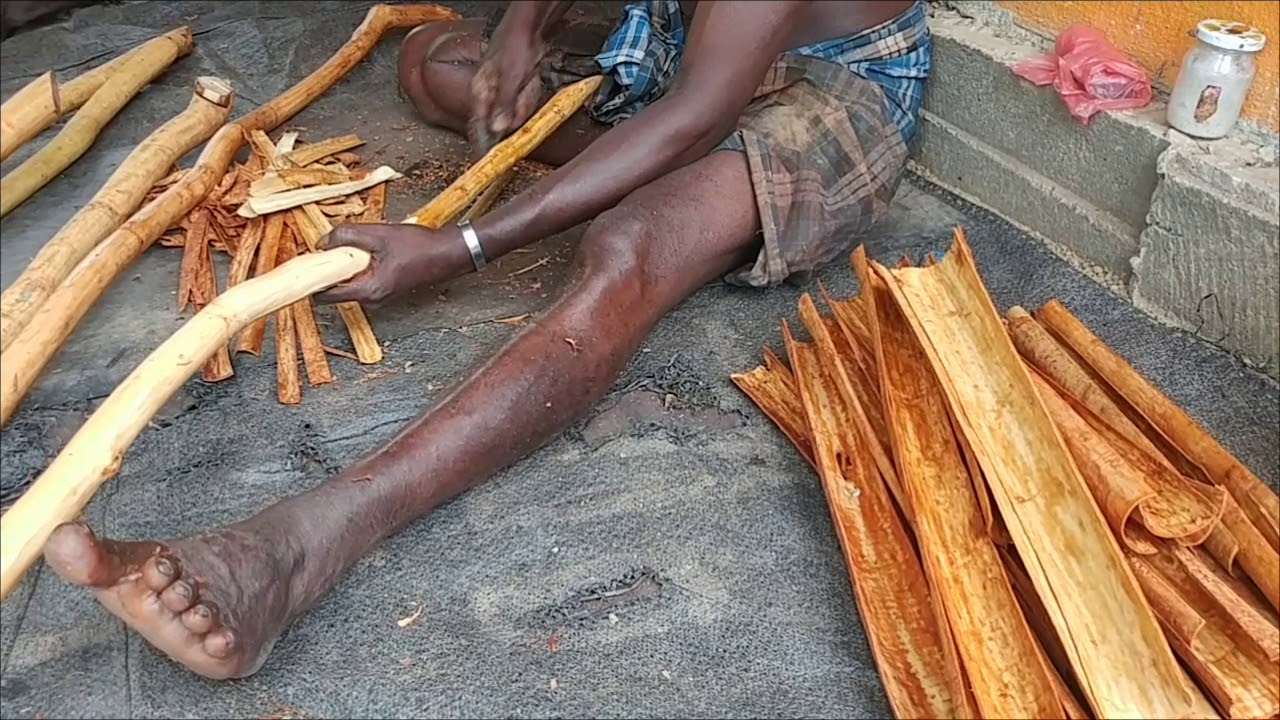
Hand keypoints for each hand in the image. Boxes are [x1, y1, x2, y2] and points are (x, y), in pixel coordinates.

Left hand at [315, 223, 469, 305]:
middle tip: (335, 246)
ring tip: (359, 245)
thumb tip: (322, 242)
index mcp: (368, 291)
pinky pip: (362, 280)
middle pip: (335, 289)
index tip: (309, 260)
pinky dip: (359, 266)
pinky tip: (371, 250)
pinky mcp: (386, 289)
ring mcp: (379, 297)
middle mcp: (372, 300)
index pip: (325, 296)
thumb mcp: (379, 234)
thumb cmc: (420, 247)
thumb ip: (346, 236)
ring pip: (349, 283)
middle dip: (331, 268)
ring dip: (347, 265)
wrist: (449, 254)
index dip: (313, 278)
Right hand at [468, 26, 547, 149]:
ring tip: (527, 79)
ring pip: (518, 113)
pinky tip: (531, 79)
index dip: (485, 145)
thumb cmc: (514, 45)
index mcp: (480, 93)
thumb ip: (504, 105)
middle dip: (518, 111)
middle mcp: (490, 96)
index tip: (491, 159)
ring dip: (526, 99)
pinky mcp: (517, 90)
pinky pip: (526, 103)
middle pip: (504, 122)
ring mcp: (504, 93)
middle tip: (523, 91)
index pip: (478, 127)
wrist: (530, 29)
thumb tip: (498, 129)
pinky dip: (532, 93)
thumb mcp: (510, 77)